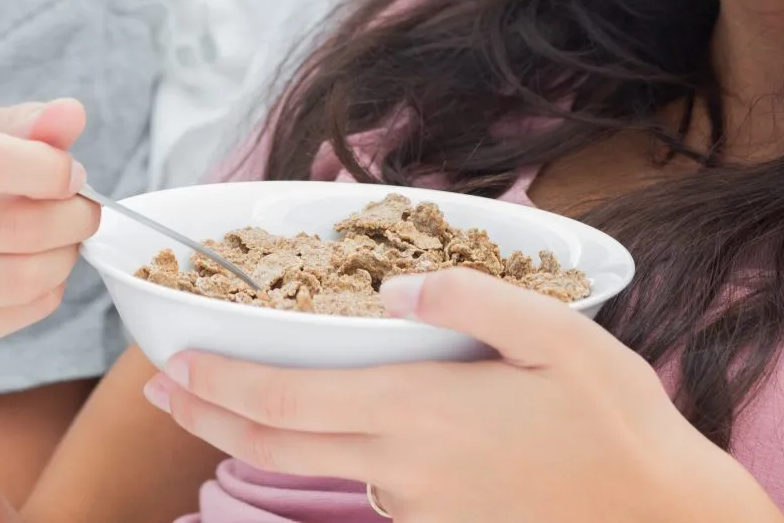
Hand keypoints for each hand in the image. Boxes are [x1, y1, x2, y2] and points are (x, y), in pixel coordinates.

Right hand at [0, 99, 95, 361]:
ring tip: (64, 240)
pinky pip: (19, 312)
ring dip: (65, 256)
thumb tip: (71, 113)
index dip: (45, 168)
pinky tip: (36, 272)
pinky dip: (47, 290)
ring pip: (23, 276)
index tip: (74, 174)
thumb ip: (23, 125)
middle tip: (84, 211)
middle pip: (14, 226)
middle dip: (72, 217)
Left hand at [143, 268, 783, 522]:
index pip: (289, 402)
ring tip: (245, 394)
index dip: (220, 385)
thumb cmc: (623, 426)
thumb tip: (398, 284)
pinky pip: (379, 486)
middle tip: (161, 391)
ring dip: (280, 434)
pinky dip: (350, 454)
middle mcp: (402, 471)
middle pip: (277, 445)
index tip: (170, 367)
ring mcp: (418, 510)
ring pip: (328, 465)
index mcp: (418, 415)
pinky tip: (369, 428)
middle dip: (210, 416)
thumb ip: (472, 301)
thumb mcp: (562, 336)